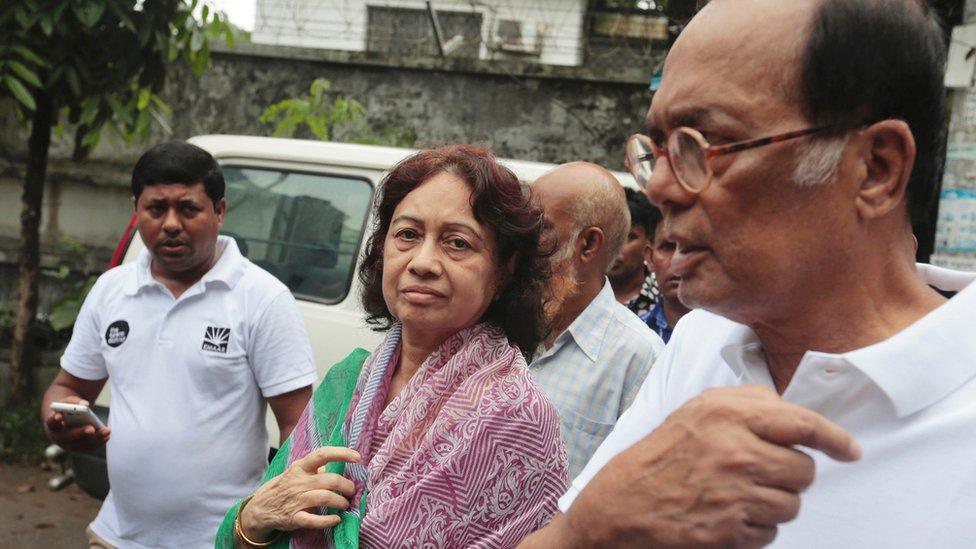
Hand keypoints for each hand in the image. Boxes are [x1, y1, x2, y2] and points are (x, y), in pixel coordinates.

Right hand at [44, 397, 110, 451]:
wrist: (65, 420)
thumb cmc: (66, 410)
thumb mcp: (68, 402)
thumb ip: (75, 401)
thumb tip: (85, 404)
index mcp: (52, 424)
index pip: (51, 423)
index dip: (55, 420)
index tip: (59, 416)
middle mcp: (58, 437)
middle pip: (68, 437)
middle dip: (80, 433)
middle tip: (91, 429)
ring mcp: (67, 445)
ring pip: (80, 444)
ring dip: (94, 438)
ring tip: (106, 431)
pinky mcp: (77, 448)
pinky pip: (88, 448)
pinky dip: (98, 443)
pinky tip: (107, 436)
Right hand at [240, 447, 360, 542]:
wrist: (261, 507)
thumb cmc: (287, 486)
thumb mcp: (299, 471)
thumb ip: (317, 467)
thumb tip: (341, 464)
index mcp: (301, 467)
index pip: (322, 454)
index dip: (341, 453)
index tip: (357, 457)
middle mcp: (299, 482)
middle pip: (331, 480)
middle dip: (347, 486)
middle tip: (351, 491)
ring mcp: (296, 500)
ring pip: (325, 498)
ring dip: (341, 502)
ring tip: (345, 504)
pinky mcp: (294, 518)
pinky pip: (313, 520)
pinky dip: (328, 520)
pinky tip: (336, 519)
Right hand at [555, 386, 860, 547]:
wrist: (620, 505)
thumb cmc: (660, 457)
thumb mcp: (697, 411)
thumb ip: (746, 404)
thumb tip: (794, 415)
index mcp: (727, 413)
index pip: (802, 423)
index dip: (834, 439)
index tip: (849, 451)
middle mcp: (734, 449)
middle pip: (803, 470)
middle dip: (787, 475)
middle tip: (757, 473)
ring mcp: (733, 492)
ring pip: (792, 505)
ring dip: (772, 504)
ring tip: (737, 496)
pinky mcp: (730, 529)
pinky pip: (770, 533)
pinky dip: (755, 528)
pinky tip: (726, 515)